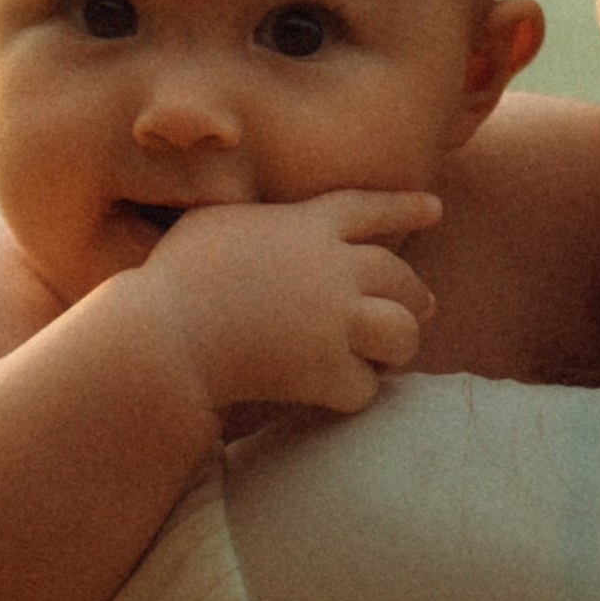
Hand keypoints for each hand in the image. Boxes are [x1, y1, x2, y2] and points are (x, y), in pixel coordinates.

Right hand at [137, 188, 439, 415]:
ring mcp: (336, 320)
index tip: (436, 209)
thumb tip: (249, 215)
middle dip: (416, 294)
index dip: (406, 206)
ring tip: (389, 358)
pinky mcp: (328, 370)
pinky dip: (355, 392)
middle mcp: (334, 267)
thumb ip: (248, 219)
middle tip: (424, 307)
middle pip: (401, 277)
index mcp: (306, 226)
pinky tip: (338, 394)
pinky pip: (365, 387)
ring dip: (399, 347)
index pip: (370, 208)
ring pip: (403, 333)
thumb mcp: (209, 223)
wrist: (164, 335)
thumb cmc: (172, 280)